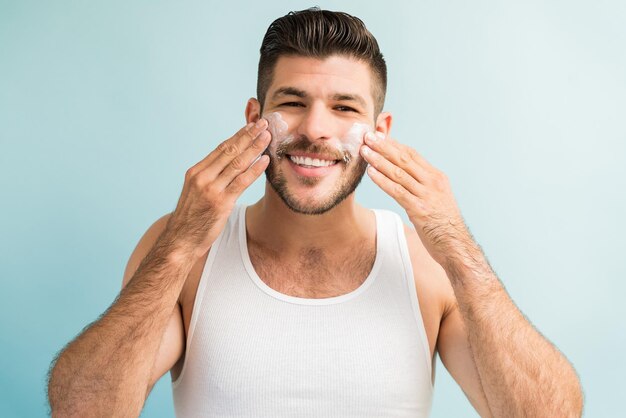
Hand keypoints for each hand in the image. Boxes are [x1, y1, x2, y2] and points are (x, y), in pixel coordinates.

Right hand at [162, 119, 270, 259]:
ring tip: (267, 137)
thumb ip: (210, 177)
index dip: (238, 135)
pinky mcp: (221, 203)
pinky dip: (254, 170)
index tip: (251, 125)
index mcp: (196, 172)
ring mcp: (212, 189)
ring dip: (254, 148)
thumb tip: (228, 166)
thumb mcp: (196, 191)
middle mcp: (203, 177)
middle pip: (230, 151)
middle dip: (248, 135)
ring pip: (237, 163)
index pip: (221, 148)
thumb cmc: (191, 217)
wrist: (180, 240)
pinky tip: (265, 160)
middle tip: (263, 124)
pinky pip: (241, 182)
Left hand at [360, 132, 470, 266]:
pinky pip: (398, 191)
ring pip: (399, 172)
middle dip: (384, 146)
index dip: (394, 144)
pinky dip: (383, 180)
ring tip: (364, 151)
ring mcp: (427, 195)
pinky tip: (371, 173)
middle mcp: (433, 183)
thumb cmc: (443, 225)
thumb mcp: (436, 199)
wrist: (456, 245)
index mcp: (437, 177)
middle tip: (368, 136)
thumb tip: (405, 176)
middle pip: (404, 158)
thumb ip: (423, 186)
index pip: (412, 154)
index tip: (379, 136)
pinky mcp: (419, 209)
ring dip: (379, 160)